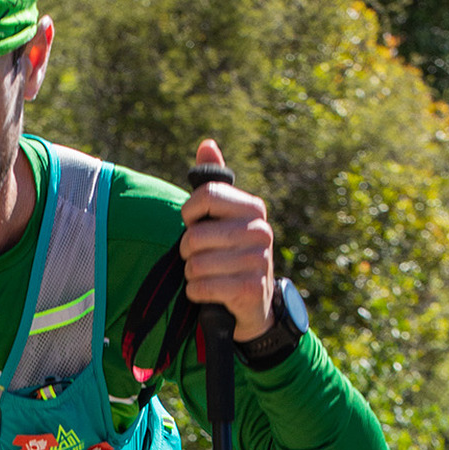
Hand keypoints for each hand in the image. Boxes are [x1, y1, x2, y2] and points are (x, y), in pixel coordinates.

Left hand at [179, 134, 274, 342]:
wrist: (255, 305)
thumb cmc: (231, 255)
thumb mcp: (224, 219)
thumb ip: (214, 183)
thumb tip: (206, 144)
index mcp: (253, 208)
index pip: (206, 195)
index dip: (189, 214)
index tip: (196, 224)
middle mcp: (260, 230)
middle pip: (195, 236)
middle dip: (188, 252)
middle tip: (201, 258)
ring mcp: (258, 260)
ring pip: (195, 264)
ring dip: (193, 275)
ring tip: (209, 276)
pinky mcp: (250, 288)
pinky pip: (201, 287)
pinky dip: (196, 294)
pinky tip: (211, 293)